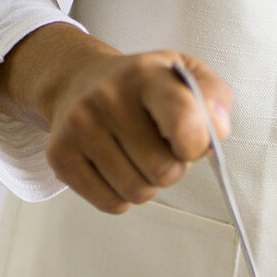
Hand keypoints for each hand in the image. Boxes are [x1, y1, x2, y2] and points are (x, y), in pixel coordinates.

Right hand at [0, 25, 232, 213]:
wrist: (78, 80)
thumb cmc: (144, 87)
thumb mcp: (187, 75)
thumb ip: (215, 99)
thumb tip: (217, 131)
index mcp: (146, 74)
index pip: (184, 122)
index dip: (196, 146)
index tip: (190, 142)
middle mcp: (107, 96)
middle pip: (164, 171)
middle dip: (172, 168)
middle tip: (161, 148)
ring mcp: (79, 126)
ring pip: (137, 192)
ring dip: (147, 183)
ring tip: (138, 156)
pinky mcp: (60, 155)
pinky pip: (111, 203)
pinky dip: (121, 194)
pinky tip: (116, 167)